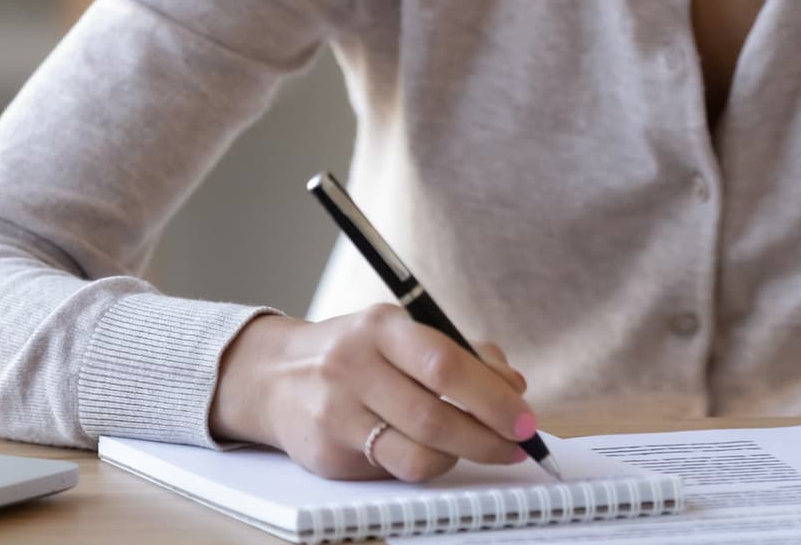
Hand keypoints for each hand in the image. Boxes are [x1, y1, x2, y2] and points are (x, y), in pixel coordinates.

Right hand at [210, 307, 534, 482]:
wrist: (275, 376)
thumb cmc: (357, 352)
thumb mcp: (403, 332)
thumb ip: (463, 353)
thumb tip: (515, 386)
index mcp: (382, 328)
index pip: (445, 365)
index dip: (493, 397)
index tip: (525, 417)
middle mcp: (354, 368)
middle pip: (435, 418)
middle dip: (488, 437)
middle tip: (518, 444)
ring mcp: (337, 415)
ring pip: (416, 455)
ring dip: (461, 457)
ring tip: (479, 448)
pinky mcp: (328, 456)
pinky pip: (393, 471)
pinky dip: (425, 465)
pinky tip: (435, 452)